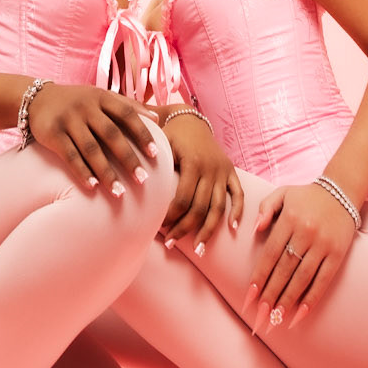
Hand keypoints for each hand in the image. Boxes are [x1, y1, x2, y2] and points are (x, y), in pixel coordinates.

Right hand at [27, 82, 158, 196]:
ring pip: (91, 149)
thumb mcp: (100, 97)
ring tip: (119, 193)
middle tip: (143, 180)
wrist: (35, 98)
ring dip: (106, 173)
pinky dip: (82, 172)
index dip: (142, 134)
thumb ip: (126, 105)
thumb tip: (158, 118)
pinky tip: (93, 187)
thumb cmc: (76, 101)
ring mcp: (68, 119)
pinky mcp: (52, 133)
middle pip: (111, 135)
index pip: (127, 114)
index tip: (155, 155)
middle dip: (128, 158)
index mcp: (101, 97)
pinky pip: (70, 156)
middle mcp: (86, 106)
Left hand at [159, 110, 242, 252]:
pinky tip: (232, 229)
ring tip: (198, 250)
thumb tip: (130, 179)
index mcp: (192, 161)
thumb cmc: (167, 134)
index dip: (170, 216)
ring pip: (218, 207)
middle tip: (170, 243)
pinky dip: (237, 211)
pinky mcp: (230, 172)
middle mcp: (210, 168)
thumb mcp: (159, 143)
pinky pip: (237, 194)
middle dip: (185, 228)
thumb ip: (150, 161)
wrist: (189, 118)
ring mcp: (222, 171)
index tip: (159, 228)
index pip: (182, 199)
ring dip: (207, 230)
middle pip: (199, 207)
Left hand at [244, 182, 358, 327]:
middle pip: (284, 269)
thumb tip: (255, 230)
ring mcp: (323, 244)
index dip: (259, 277)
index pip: (270, 254)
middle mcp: (306, 232)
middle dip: (270, 294)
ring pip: (302, 278)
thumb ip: (265, 208)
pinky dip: (311, 299)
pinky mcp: (338, 254)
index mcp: (289, 219)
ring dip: (288, 301)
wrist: (342, 191)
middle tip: (259, 315)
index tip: (249, 296)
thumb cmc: (306, 197)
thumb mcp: (282, 193)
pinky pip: (323, 280)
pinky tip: (300, 314)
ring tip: (275, 319)